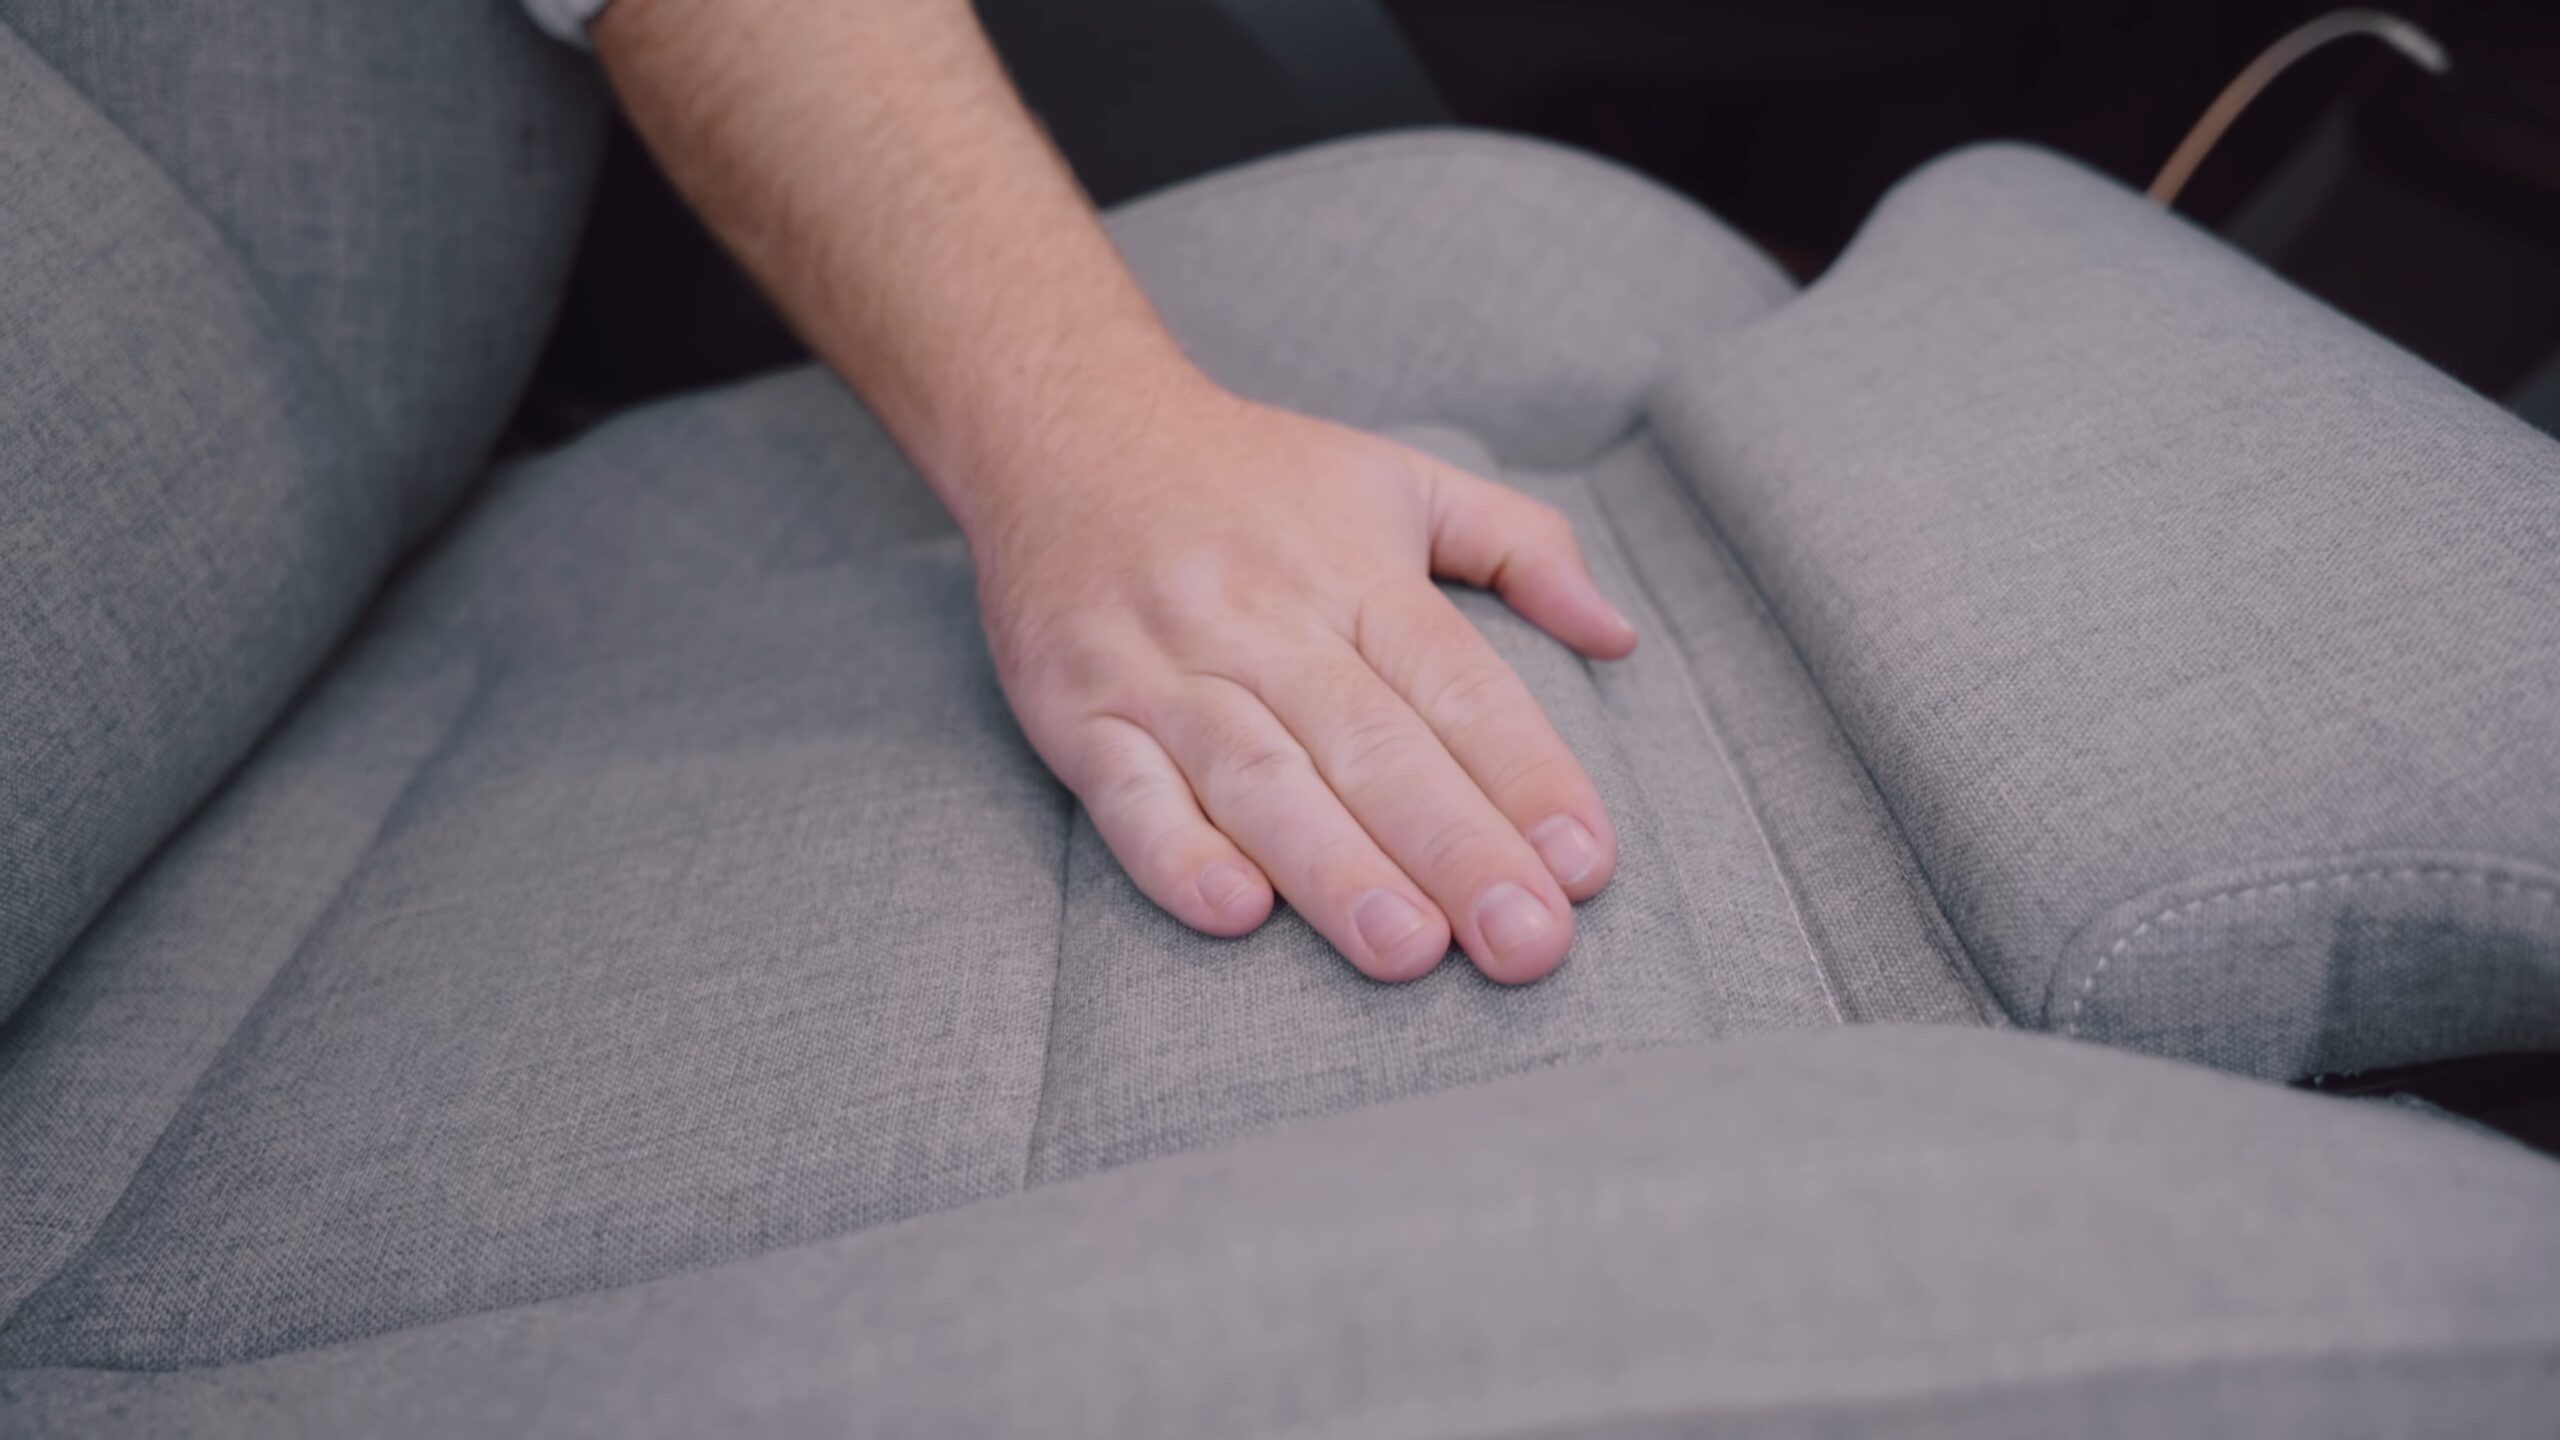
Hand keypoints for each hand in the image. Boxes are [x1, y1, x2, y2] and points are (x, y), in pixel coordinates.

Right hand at [968, 377, 1637, 983]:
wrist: (1063, 421)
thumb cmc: (1251, 474)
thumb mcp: (1397, 477)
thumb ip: (1519, 545)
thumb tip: (1620, 635)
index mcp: (1356, 572)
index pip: (1458, 686)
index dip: (1526, 775)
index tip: (1585, 865)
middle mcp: (1266, 620)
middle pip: (1374, 746)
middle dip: (1456, 850)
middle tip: (1527, 945)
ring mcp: (1165, 667)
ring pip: (1259, 777)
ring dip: (1335, 869)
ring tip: (1408, 953)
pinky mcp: (1078, 709)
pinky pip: (1126, 791)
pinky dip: (1176, 852)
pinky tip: (1235, 912)